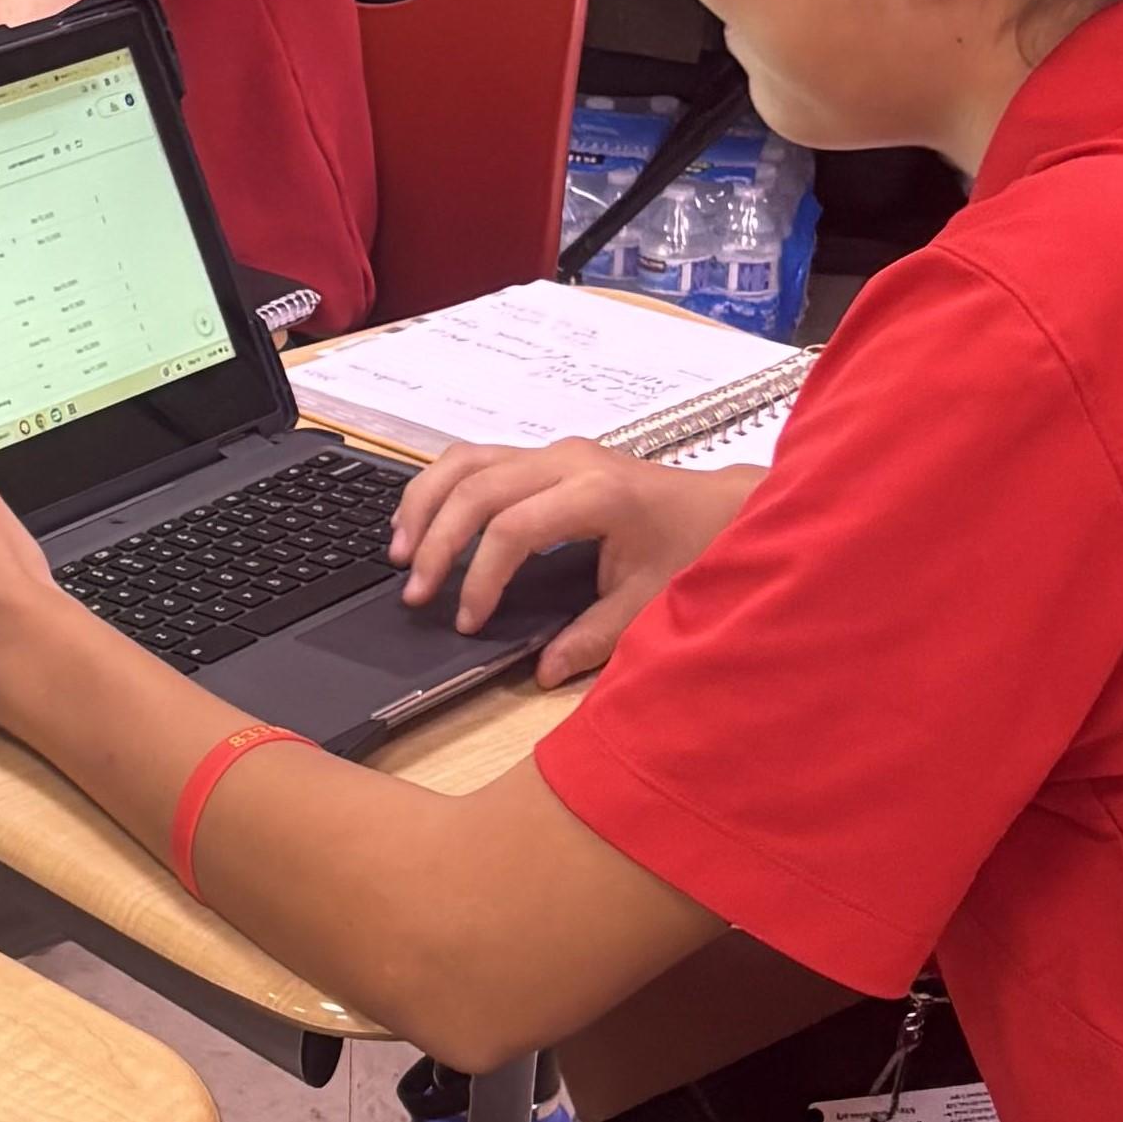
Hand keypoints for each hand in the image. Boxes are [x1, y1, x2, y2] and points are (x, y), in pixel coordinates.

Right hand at [388, 439, 761, 685]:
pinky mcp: (543, 455)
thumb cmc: (693, 550)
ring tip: (398, 552)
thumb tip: (540, 672)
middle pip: (477, 488)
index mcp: (598, 493)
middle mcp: (567, 460)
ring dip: (424, 503)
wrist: (724, 506)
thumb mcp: (650, 603)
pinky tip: (420, 522)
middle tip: (416, 593)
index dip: (481, 577)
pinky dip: (439, 487)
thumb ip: (593, 638)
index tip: (467, 622)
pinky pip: (475, 459)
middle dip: (437, 541)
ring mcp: (552, 451)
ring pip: (465, 461)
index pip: (513, 528)